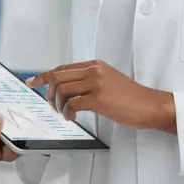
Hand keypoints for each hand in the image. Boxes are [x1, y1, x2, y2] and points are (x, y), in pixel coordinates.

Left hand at [28, 61, 175, 132]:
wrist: (150, 105)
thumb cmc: (132, 98)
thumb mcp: (110, 80)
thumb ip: (91, 80)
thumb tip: (69, 89)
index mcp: (95, 65)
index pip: (62, 68)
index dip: (44, 76)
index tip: (33, 82)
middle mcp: (94, 71)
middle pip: (58, 77)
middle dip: (49, 93)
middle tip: (51, 105)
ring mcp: (96, 84)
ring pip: (62, 90)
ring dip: (58, 105)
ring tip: (64, 113)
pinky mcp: (99, 99)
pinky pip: (72, 105)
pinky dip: (68, 113)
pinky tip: (73, 118)